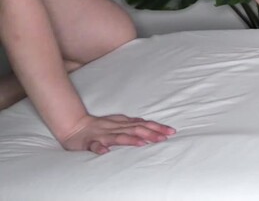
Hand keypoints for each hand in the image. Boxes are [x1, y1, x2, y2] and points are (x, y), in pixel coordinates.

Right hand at [60, 114, 174, 154]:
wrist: (73, 126)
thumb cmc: (97, 126)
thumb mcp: (116, 122)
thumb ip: (130, 123)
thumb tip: (145, 123)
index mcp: (122, 124)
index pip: (143, 124)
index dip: (157, 127)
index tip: (171, 131)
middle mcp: (115, 128)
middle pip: (136, 129)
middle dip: (151, 133)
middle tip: (164, 138)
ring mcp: (102, 135)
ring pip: (118, 136)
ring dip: (130, 139)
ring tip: (143, 143)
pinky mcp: (88, 142)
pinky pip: (93, 145)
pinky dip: (99, 148)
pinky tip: (104, 152)